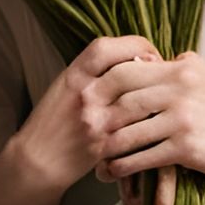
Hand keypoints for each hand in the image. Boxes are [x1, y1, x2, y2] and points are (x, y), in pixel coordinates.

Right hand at [11, 34, 167, 204]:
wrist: (38, 160)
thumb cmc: (53, 120)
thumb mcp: (66, 85)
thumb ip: (95, 70)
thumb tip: (137, 58)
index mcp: (73, 75)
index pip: (106, 47)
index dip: (134, 44)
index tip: (148, 52)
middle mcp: (84, 94)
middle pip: (128, 70)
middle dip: (153, 69)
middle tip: (165, 73)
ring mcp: (95, 120)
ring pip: (138, 99)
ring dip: (157, 96)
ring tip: (166, 96)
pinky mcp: (105, 144)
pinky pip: (137, 128)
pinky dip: (151, 122)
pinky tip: (158, 120)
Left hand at [88, 49, 204, 204]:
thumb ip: (177, 66)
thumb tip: (148, 57)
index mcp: (181, 68)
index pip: (129, 69)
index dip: (103, 84)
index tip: (88, 99)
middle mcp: (180, 88)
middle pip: (123, 99)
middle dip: (99, 116)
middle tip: (83, 129)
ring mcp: (183, 118)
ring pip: (129, 130)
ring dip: (106, 146)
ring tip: (94, 156)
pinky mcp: (187, 147)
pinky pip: (144, 156)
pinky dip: (124, 166)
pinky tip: (113, 172)